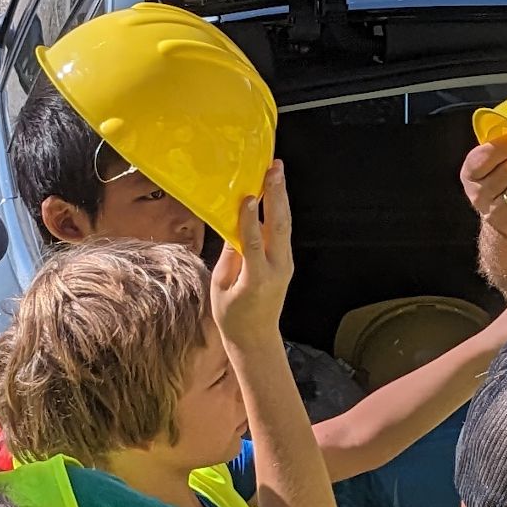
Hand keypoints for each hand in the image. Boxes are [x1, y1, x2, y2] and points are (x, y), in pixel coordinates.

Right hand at [211, 163, 293, 352]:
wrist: (256, 337)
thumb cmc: (232, 315)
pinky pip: (283, 233)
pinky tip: (275, 192)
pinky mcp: (286, 262)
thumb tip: (232, 226)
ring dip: (281, 196)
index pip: (254, 244)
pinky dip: (279, 210)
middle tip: (273, 169)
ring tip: (277, 171)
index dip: (250, 220)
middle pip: (278, 227)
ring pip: (284, 226)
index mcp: (256, 279)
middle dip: (277, 195)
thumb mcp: (220, 286)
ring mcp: (285, 265)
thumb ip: (228, 256)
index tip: (247, 197)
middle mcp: (277, 270)